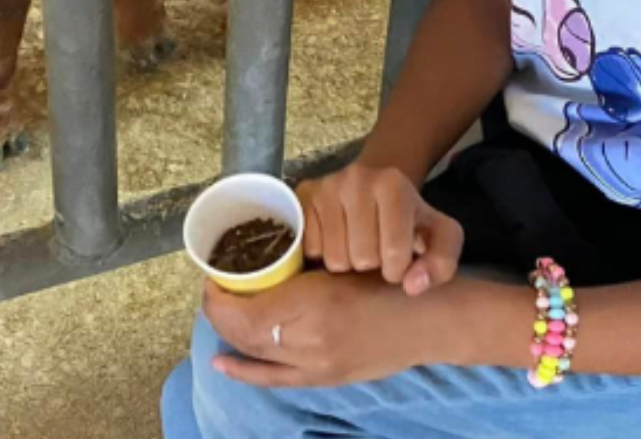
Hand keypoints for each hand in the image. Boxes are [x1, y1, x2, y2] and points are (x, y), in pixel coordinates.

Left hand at [202, 273, 441, 387]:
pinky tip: (222, 363)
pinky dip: (244, 371)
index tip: (214, 274)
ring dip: (230, 332)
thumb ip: (299, 269)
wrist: (426, 319)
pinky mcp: (324, 379)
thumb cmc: (387, 277)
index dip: (220, 296)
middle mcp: (310, 341)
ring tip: (220, 310)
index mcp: (313, 304)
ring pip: (255, 353)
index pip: (245, 311)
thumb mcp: (340, 259)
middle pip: (244, 333)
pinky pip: (274, 378)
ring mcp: (316, 366)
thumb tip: (257, 264)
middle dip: (219, 311)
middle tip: (215, 287)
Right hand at [297, 164, 462, 293]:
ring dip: (346, 265)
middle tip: (375, 253)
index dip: (397, 270)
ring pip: (333, 259)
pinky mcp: (302, 197)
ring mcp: (326, 186)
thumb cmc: (409, 219)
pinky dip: (322, 256)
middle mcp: (357, 178)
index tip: (398, 262)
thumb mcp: (440, 237)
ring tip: (356, 248)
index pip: (393, 255)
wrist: (375, 190)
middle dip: (371, 267)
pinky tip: (336, 242)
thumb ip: (441, 263)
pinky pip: (310, 251)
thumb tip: (412, 285)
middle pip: (362, 258)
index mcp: (393, 184)